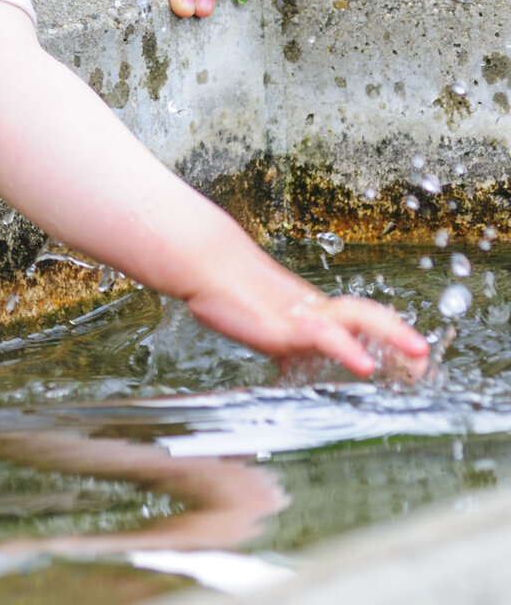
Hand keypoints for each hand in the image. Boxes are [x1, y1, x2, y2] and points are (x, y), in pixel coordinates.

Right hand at [185, 257, 429, 378]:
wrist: (205, 263)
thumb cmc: (224, 291)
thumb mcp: (257, 322)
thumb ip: (279, 342)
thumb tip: (287, 361)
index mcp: (310, 309)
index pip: (358, 319)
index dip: (387, 333)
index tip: (411, 356)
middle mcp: (313, 309)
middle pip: (367, 315)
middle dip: (398, 334)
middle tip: (425, 357)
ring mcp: (302, 315)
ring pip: (358, 319)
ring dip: (392, 335)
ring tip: (419, 356)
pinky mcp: (286, 324)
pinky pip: (326, 337)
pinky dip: (348, 350)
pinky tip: (364, 365)